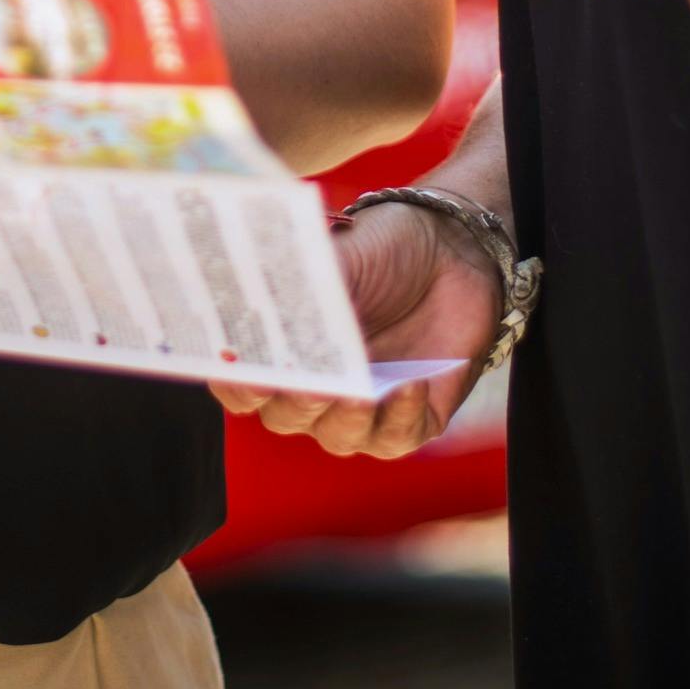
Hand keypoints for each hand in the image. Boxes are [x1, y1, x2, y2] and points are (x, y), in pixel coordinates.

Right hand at [214, 198, 497, 457]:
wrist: (452, 251)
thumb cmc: (382, 251)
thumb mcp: (340, 256)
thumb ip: (304, 280)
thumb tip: (270, 292)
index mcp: (285, 348)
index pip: (242, 382)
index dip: (237, 383)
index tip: (245, 372)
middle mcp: (317, 386)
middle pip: (286, 415)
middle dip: (295, 402)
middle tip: (307, 382)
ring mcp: (363, 407)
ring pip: (338, 435)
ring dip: (345, 418)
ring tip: (361, 393)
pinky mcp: (411, 419)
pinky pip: (396, 437)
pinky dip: (400, 417)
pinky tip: (410, 386)